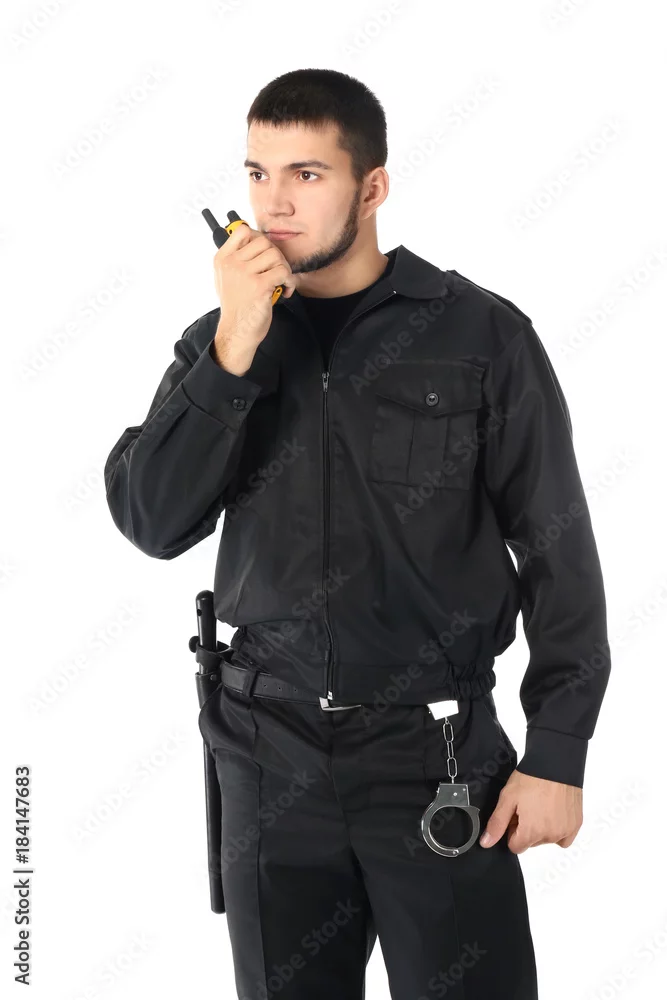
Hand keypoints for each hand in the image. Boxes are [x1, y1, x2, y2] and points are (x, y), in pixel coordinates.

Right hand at [213, 222, 300, 350]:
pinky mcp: (259, 286)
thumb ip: (236, 259)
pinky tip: (285, 290)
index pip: (243, 231)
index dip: (259, 239)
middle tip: (278, 271)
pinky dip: (289, 281)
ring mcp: (244, 274)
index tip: (264, 254)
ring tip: (281, 282)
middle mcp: (231, 264)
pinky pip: (283, 271)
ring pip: (276, 255)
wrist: (237, 331)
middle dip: (277, 256)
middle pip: (264, 242)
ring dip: (284, 268)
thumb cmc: (236, 307)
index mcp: (223, 259)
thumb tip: (253, 238)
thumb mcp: (226, 278)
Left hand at [479, 769, 582, 852]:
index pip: (516, 847)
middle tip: (526, 806)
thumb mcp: (508, 799)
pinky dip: (558, 830)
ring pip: (547, 839)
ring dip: (542, 828)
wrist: (556, 763)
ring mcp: (565, 831)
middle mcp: (550, 836)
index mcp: (532, 832)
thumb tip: (487, 843)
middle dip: (526, 829)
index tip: (514, 816)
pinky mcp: (576, 824)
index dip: (511, 831)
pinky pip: (564, 837)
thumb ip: (497, 824)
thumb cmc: (531, 778)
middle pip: (531, 842)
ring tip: (540, 805)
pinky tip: (554, 813)